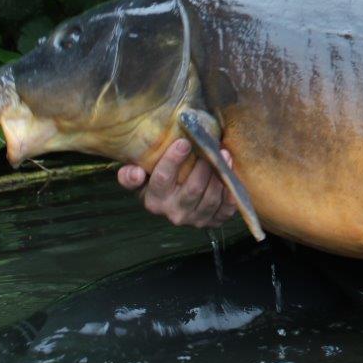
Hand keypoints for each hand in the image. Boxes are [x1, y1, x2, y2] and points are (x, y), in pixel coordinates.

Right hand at [116, 138, 237, 227]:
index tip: (184, 142)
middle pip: (192, 190)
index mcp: (154, 201)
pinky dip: (231, 193)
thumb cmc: (159, 181)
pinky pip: (226, 210)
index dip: (172, 160)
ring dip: (220, 176)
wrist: (176, 199)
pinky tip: (232, 175)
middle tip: (211, 147)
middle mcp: (174, 213)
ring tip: (224, 154)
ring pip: (210, 199)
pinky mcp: (214, 220)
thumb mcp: (140, 178)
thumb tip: (135, 172)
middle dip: (203, 167)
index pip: (162, 180)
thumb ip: (130, 175)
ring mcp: (196, 219)